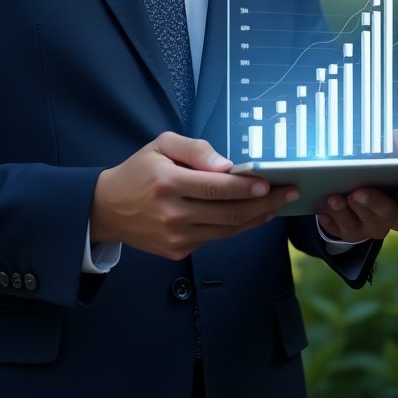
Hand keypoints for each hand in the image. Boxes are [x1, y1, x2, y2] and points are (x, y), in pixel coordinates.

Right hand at [90, 132, 298, 258]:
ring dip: (257, 217)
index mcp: (168, 182)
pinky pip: (216, 238)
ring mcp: (176, 237)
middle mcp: (173, 213)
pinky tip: (252, 216)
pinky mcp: (178, 251)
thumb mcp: (161, 145)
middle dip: (265, 203)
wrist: (108, 209)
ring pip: (228, 230)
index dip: (246, 186)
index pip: (216, 187)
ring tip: (277, 204)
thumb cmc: (140, 171)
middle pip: (229, 212)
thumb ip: (195, 149)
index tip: (270, 182)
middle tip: (289, 192)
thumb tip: (227, 165)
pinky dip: (238, 227)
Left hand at [316, 128, 397, 241]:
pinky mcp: (354, 231)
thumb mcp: (396, 140)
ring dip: (357, 208)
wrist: (346, 169)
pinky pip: (346, 229)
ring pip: (372, 223)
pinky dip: (336, 216)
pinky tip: (330, 202)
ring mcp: (378, 223)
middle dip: (382, 203)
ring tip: (344, 194)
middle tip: (365, 191)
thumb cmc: (381, 152)